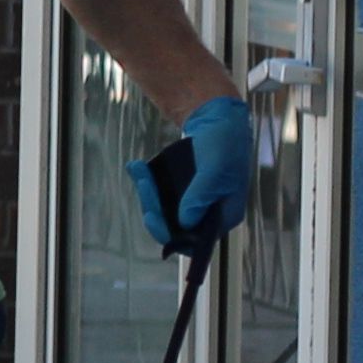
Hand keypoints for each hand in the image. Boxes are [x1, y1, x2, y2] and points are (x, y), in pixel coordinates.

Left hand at [132, 93, 252, 259]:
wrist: (217, 121)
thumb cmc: (224, 144)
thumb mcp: (215, 169)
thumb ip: (201, 195)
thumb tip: (185, 221)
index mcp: (224, 215)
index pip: (196, 241)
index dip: (172, 235)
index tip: (152, 217)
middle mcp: (208, 214)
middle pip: (174, 226)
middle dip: (153, 207)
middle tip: (144, 183)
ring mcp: (194, 202)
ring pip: (163, 211)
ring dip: (147, 193)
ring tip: (138, 169)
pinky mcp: (182, 190)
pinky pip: (159, 194)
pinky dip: (146, 181)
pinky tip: (137, 166)